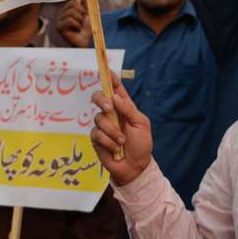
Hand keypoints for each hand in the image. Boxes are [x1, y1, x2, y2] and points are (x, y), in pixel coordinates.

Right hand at [56, 0, 91, 47]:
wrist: (85, 41)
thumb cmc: (86, 29)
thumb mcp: (87, 14)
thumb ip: (85, 3)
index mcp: (67, 10)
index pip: (72, 1)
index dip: (81, 5)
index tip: (85, 12)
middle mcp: (61, 14)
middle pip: (72, 4)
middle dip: (81, 12)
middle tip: (83, 21)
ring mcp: (59, 20)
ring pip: (71, 12)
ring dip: (80, 20)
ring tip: (80, 26)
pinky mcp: (59, 27)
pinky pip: (69, 20)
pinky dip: (77, 25)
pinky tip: (77, 30)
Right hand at [90, 72, 152, 186]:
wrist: (135, 167)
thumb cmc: (141, 145)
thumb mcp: (141, 124)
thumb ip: (128, 109)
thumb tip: (114, 97)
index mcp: (124, 107)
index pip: (115, 89)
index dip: (110, 79)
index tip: (107, 70)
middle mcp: (111, 114)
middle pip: (99, 98)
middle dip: (101, 100)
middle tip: (109, 108)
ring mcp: (102, 126)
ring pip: (99, 118)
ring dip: (113, 131)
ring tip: (122, 142)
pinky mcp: (96, 138)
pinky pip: (97, 134)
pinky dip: (109, 142)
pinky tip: (115, 149)